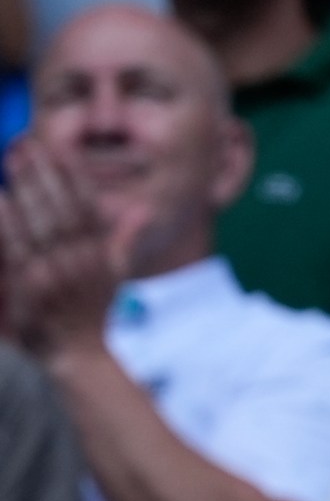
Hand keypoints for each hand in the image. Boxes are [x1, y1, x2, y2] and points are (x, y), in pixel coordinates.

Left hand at [0, 141, 120, 362]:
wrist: (79, 355)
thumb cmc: (94, 312)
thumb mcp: (116, 273)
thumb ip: (124, 238)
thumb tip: (144, 209)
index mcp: (103, 254)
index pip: (89, 205)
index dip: (75, 176)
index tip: (60, 150)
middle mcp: (83, 261)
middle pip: (64, 208)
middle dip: (46, 174)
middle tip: (28, 145)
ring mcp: (58, 273)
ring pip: (42, 222)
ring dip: (27, 188)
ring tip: (13, 160)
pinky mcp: (33, 286)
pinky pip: (18, 248)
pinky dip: (9, 222)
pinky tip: (1, 199)